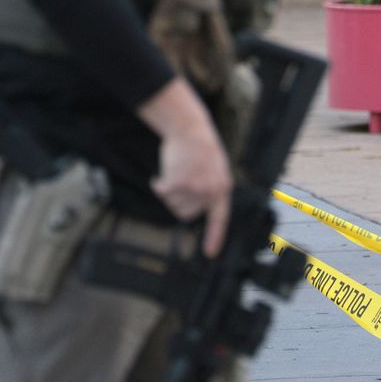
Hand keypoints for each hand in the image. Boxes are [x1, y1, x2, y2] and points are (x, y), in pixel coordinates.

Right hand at [152, 124, 232, 258]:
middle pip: (186, 213)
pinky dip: (158, 183)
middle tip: (179, 182)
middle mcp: (209, 192)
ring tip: (176, 172)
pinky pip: (162, 192)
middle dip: (179, 201)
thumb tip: (195, 209)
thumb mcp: (215, 169)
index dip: (214, 237)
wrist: (190, 128)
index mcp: (222, 189)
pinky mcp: (178, 183)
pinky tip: (162, 173)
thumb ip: (210, 189)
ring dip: (169, 191)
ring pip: (173, 204)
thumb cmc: (200, 147)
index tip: (210, 253)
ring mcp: (194, 189)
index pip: (219, 219)